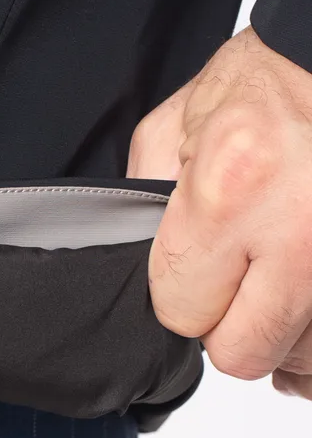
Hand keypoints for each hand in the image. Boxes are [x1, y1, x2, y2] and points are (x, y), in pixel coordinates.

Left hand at [127, 26, 311, 400]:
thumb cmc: (263, 83)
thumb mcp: (174, 129)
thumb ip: (145, 207)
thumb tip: (143, 275)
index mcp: (229, 189)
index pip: (181, 311)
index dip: (179, 294)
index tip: (191, 263)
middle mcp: (296, 230)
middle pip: (242, 352)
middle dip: (226, 323)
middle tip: (233, 276)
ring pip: (298, 355)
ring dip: (277, 327)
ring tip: (272, 272)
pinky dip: (310, 329)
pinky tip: (297, 294)